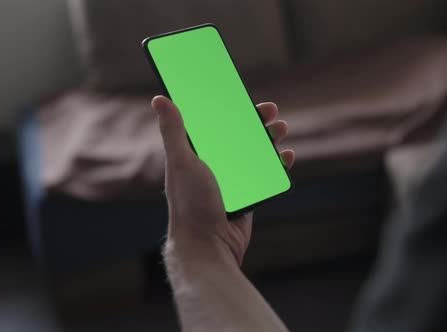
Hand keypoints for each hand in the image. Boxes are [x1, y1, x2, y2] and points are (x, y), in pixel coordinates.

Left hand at [152, 96, 294, 265]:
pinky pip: (265, 175)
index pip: (213, 124)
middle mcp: (213, 165)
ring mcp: (232, 181)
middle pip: (238, 136)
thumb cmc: (190, 204)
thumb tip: (160, 99)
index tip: (241, 95)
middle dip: (255, 121)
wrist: (208, 245)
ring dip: (269, 139)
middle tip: (271, 109)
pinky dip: (277, 164)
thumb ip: (174, 131)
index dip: (228, 108)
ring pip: (254, 153)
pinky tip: (286, 156)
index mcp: (194, 155)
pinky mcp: (247, 196)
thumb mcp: (182, 162)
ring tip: (282, 127)